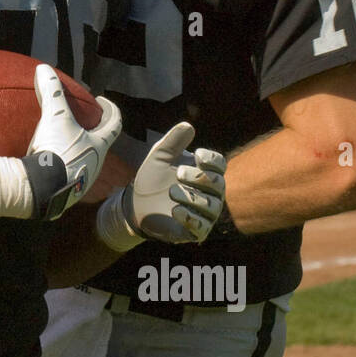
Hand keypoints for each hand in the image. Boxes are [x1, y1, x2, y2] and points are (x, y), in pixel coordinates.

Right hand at [25, 65, 121, 220]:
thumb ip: (52, 92)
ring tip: (63, 141)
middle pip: (100, 144)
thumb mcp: (55, 117)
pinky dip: (64, 166)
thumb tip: (43, 68)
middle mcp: (96, 164)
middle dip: (93, 131)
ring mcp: (84, 181)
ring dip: (79, 150)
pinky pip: (70, 176)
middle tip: (81, 121)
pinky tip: (51, 163)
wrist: (42, 188)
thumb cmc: (57, 149)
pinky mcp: (68, 193)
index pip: (115, 124)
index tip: (102, 101)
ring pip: (86, 161)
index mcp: (99, 145)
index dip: (112, 110)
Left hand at [96, 122, 226, 250]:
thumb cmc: (153, 178)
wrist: (135, 204)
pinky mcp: (195, 231)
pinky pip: (202, 227)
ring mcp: (205, 213)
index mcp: (205, 172)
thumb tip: (188, 125)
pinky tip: (175, 210)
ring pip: (212, 206)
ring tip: (171, 192)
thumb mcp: (159, 156)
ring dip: (193, 198)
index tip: (197, 155)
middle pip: (218, 184)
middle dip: (200, 177)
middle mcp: (211, 193)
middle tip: (178, 173)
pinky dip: (190, 218)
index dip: (212, 159)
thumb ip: (173, 141)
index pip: (219, 165)